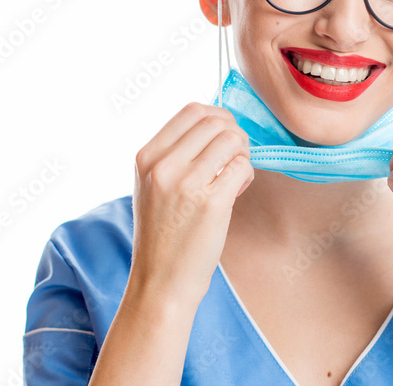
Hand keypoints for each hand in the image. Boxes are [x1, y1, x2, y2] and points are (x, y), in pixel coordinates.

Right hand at [130, 103, 254, 308]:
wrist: (160, 282)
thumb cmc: (162, 235)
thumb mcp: (151, 185)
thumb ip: (174, 153)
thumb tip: (215, 123)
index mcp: (146, 157)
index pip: (191, 111)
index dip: (217, 116)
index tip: (224, 133)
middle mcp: (163, 166)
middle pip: (215, 121)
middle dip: (234, 134)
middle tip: (235, 156)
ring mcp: (186, 184)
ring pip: (232, 140)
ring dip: (242, 154)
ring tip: (233, 176)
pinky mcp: (211, 203)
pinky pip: (242, 167)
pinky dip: (246, 175)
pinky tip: (235, 192)